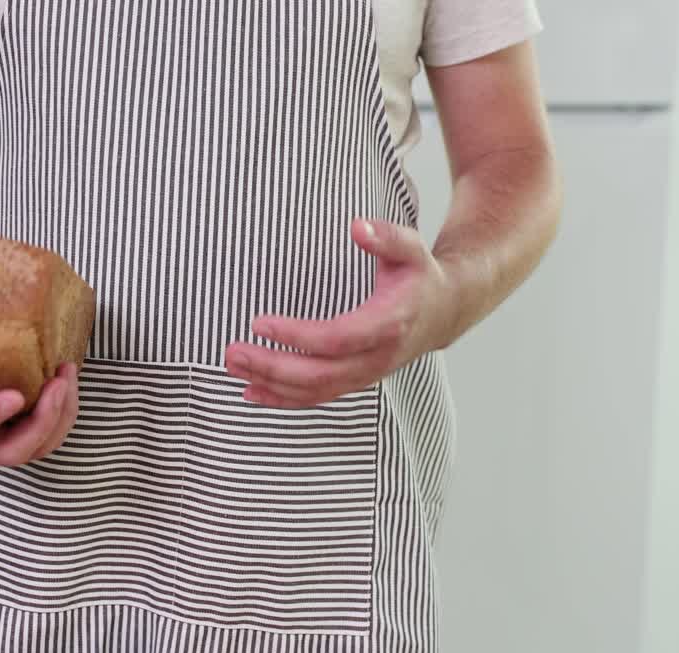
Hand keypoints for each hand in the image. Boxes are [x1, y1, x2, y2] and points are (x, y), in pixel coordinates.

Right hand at [0, 292, 79, 463]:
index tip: (16, 396)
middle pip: (8, 452)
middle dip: (42, 421)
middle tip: (58, 380)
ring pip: (33, 449)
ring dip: (60, 417)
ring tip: (68, 373)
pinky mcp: (12, 431)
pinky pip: (43, 436)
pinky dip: (61, 413)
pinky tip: (66, 377)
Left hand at [225, 218, 459, 407]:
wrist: (445, 311)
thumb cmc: (420, 274)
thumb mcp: (410, 248)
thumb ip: (385, 237)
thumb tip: (357, 226)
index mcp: (389, 323)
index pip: (335, 339)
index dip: (296, 336)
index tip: (259, 321)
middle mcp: (377, 357)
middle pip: (319, 375)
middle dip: (272, 367)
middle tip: (233, 352)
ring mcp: (367, 375)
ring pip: (315, 392)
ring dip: (271, 384)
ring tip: (233, 366)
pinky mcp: (356, 381)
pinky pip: (318, 398)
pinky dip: (283, 399)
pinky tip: (252, 392)